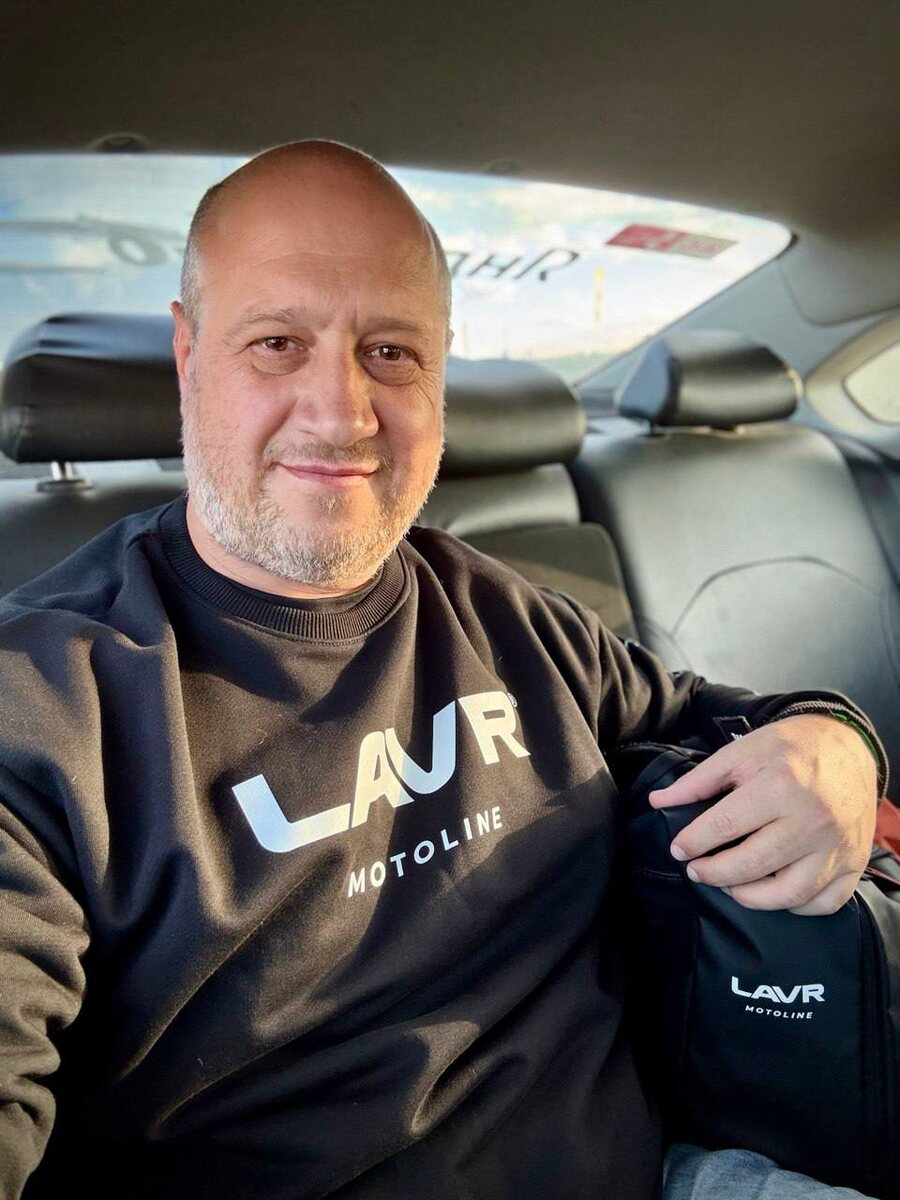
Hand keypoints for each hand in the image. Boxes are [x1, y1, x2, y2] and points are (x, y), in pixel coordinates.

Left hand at [648, 715, 877, 914]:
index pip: (725, 826)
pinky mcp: (854, 862)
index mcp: (779, 787)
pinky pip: (825, 902)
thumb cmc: (789, 748)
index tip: (678, 850)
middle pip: (753, 864)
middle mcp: (811, 821)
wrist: (846, 745)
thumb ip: (698, 780)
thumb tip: (658, 802)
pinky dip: (797, 908)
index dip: (694, 842)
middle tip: (696, 871)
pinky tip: (773, 892)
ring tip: (729, 885)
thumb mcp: (740, 752)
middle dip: (714, 873)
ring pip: (789, 894)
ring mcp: (837, 846)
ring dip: (750, 897)